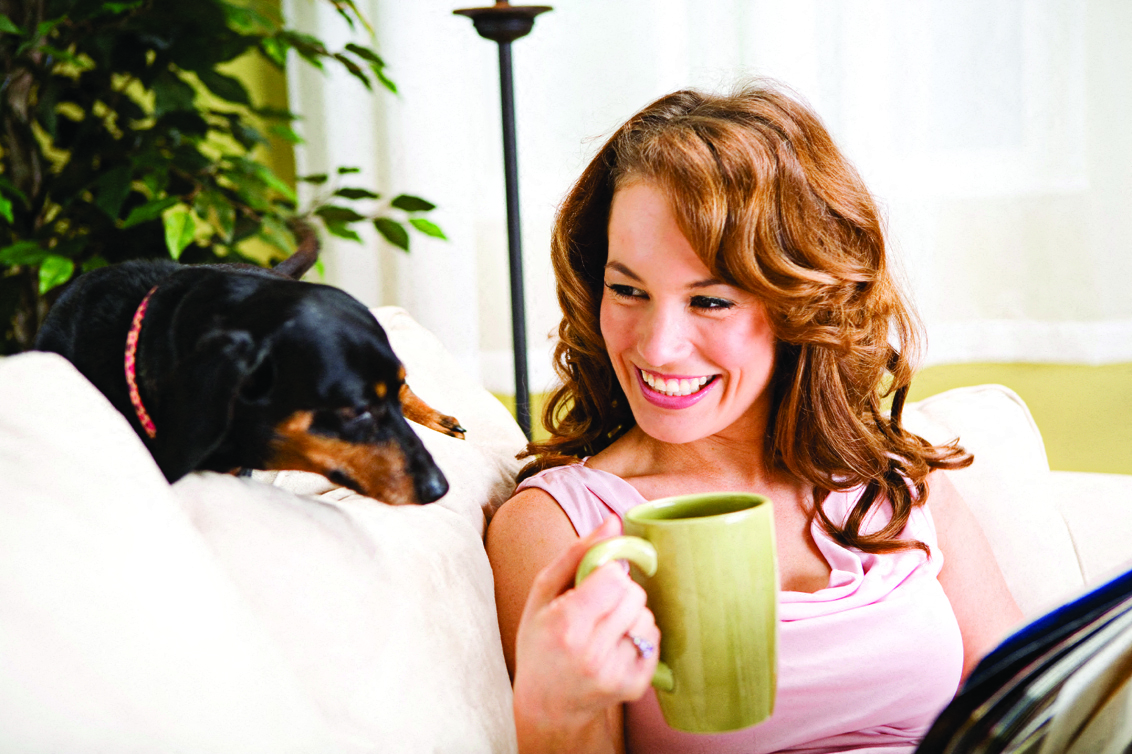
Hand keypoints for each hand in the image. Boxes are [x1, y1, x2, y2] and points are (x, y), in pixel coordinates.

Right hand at [512, 515, 659, 742]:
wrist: (548, 704)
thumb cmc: (540, 641)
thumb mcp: (543, 593)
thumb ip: (577, 553)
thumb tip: (614, 521)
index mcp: (565, 625)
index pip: (614, 577)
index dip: (605, 575)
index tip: (590, 586)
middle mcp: (591, 653)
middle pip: (634, 595)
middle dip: (619, 593)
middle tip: (596, 607)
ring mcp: (614, 674)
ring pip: (646, 616)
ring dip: (630, 615)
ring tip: (604, 629)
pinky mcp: (634, 687)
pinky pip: (654, 640)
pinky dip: (638, 636)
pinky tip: (615, 646)